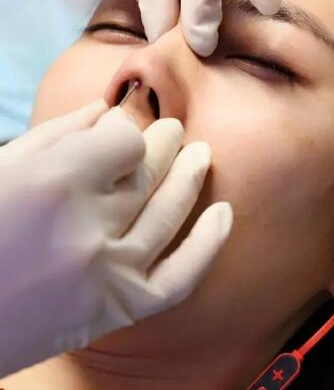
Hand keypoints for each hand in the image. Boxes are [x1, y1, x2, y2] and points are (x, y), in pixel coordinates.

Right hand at [0, 101, 231, 375]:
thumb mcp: (6, 166)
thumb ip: (62, 133)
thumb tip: (111, 111)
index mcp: (56, 184)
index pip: (127, 140)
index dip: (125, 131)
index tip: (119, 131)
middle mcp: (88, 226)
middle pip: (150, 171)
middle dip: (165, 144)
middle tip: (171, 131)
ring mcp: (108, 271)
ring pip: (170, 212)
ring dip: (191, 176)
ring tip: (200, 154)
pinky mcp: (117, 309)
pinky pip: (180, 277)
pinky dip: (209, 245)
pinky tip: (224, 214)